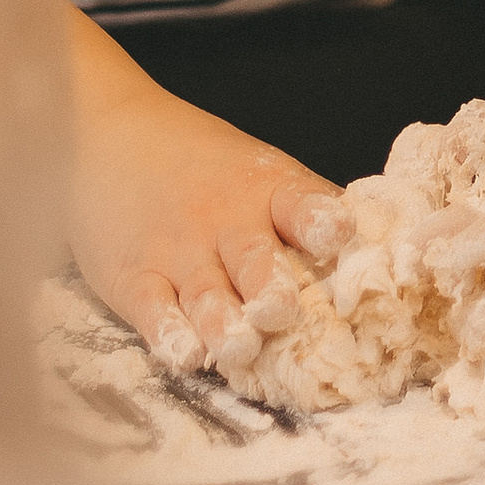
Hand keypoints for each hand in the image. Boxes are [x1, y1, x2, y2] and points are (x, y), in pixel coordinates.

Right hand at [64, 78, 339, 375]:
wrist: (106, 131)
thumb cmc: (200, 163)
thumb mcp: (257, 170)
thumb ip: (304, 211)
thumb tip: (378, 252)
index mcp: (267, 189)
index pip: (299, 204)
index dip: (319, 220)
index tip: (338, 232)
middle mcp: (226, 222)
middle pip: (255, 259)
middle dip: (271, 287)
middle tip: (283, 310)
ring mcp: (178, 252)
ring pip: (207, 294)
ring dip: (224, 323)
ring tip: (238, 347)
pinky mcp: (134, 278)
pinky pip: (154, 310)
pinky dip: (169, 334)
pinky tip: (184, 353)